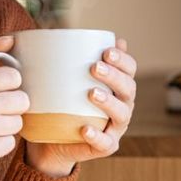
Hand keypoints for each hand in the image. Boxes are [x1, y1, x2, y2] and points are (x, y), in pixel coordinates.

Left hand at [25, 37, 137, 176]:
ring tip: (91, 93)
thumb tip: (58, 33)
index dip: (123, 60)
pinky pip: (105, 143)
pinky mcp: (104, 146)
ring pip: (122, 114)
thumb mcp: (60, 79)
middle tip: (94, 67)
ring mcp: (115, 127)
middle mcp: (121, 105)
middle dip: (114, 76)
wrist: (50, 140)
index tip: (106, 51)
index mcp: (116, 86)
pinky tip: (85, 128)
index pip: (129, 69)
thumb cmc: (59, 103)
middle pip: (128, 89)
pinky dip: (97, 136)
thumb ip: (64, 59)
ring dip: (109, 102)